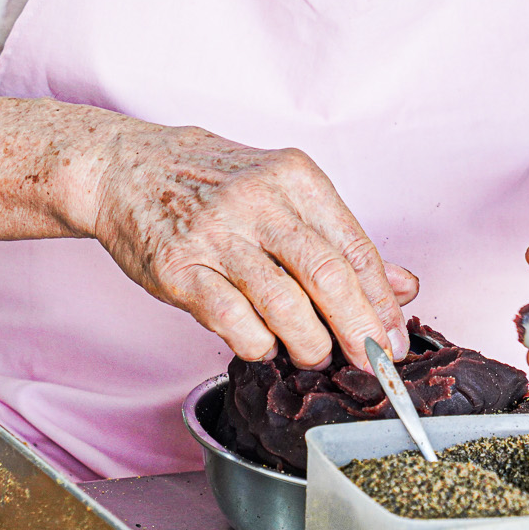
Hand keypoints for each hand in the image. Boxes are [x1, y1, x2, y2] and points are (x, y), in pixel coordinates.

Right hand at [89, 125, 416, 369]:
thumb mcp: (283, 193)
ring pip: (285, 306)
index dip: (382, 303)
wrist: (124, 168)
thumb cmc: (209, 183)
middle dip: (359, 330)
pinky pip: (234, 322)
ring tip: (313, 353)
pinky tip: (263, 344)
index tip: (394, 338)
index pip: (357, 248)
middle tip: (371, 360)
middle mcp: (259, 202)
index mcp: (295, 179)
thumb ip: (342, 240)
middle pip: (329, 277)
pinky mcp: (180, 268)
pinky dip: (258, 344)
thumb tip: (403, 287)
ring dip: (309, 344)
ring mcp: (217, 235)